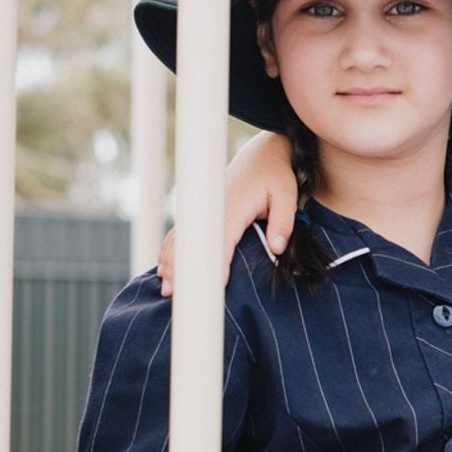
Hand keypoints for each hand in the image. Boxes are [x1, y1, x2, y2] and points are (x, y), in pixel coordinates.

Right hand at [156, 134, 299, 295]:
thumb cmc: (276, 175)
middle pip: (192, 243)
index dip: (216, 265)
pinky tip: (165, 270)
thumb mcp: (287, 195)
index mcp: (232, 204)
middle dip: (184, 270)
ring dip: (172, 264)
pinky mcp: (201, 211)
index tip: (214, 287)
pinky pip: (181, 234)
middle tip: (175, 296)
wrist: (262, 154)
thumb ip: (284, 222)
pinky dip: (172, 252)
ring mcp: (202, 209)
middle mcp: (211, 207)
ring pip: (181, 239)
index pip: (221, 240)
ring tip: (166, 290)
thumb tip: (277, 248)